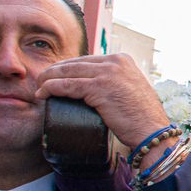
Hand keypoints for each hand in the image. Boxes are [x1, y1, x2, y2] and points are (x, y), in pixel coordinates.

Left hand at [35, 54, 170, 153]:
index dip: (66, 68)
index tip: (54, 77)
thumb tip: (93, 88)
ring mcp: (108, 73)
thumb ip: (115, 82)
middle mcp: (115, 61)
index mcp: (122, 59)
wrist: (151, 130)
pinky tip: (42, 93)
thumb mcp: (129, 89)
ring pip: (67, 71)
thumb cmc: (141, 116)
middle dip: (53, 72)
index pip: (86, 60)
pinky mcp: (99, 87)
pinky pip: (67, 85)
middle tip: (40, 83)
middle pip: (74, 63)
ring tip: (38, 89)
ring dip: (47, 79)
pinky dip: (50, 88)